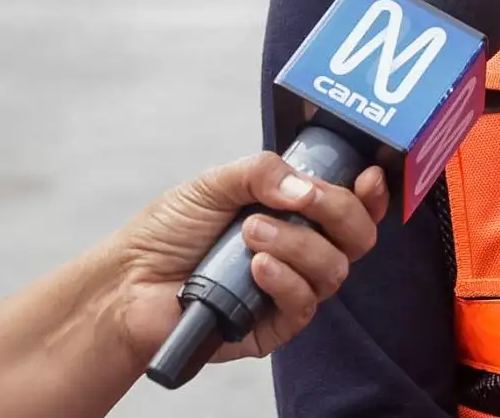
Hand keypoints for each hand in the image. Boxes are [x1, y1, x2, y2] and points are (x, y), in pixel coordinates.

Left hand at [109, 153, 387, 364]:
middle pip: (358, 238)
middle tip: (304, 200)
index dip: (371, 193)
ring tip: (251, 233)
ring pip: (334, 269)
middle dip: (339, 212)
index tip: (368, 177)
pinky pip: (305, 304)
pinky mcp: (274, 326)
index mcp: (295, 214)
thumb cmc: (169, 231)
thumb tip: (307, 187)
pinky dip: (285, 279)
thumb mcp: (215, 183)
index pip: (352, 206)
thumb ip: (262, 172)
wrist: (128, 281)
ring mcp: (290, 289)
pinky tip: (256, 267)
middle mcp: (301, 251)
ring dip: (297, 245)